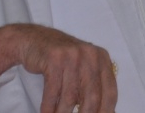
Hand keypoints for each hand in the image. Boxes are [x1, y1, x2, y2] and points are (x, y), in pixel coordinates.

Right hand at [0, 24, 116, 112]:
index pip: (110, 92)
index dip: (106, 112)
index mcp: (102, 59)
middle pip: (92, 97)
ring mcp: (72, 55)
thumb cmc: (61, 60)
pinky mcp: (54, 58)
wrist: (34, 39)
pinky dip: (49, 107)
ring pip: (70, 97)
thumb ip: (94, 85)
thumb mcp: (83, 67)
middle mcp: (90, 55)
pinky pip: (53, 91)